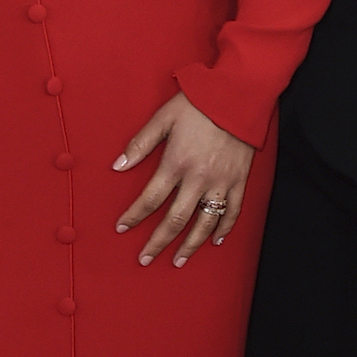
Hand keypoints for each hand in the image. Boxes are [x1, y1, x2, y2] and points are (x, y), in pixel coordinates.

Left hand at [113, 93, 252, 267]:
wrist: (237, 95)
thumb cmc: (198, 103)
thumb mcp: (163, 118)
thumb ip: (140, 144)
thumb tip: (118, 166)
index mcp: (176, 163)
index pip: (150, 199)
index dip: (134, 216)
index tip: (122, 228)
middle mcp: (198, 179)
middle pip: (174, 220)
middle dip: (157, 243)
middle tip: (145, 259)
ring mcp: (220, 182)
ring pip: (204, 224)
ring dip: (189, 246)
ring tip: (178, 261)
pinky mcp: (239, 181)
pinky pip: (232, 212)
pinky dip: (223, 229)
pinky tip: (215, 241)